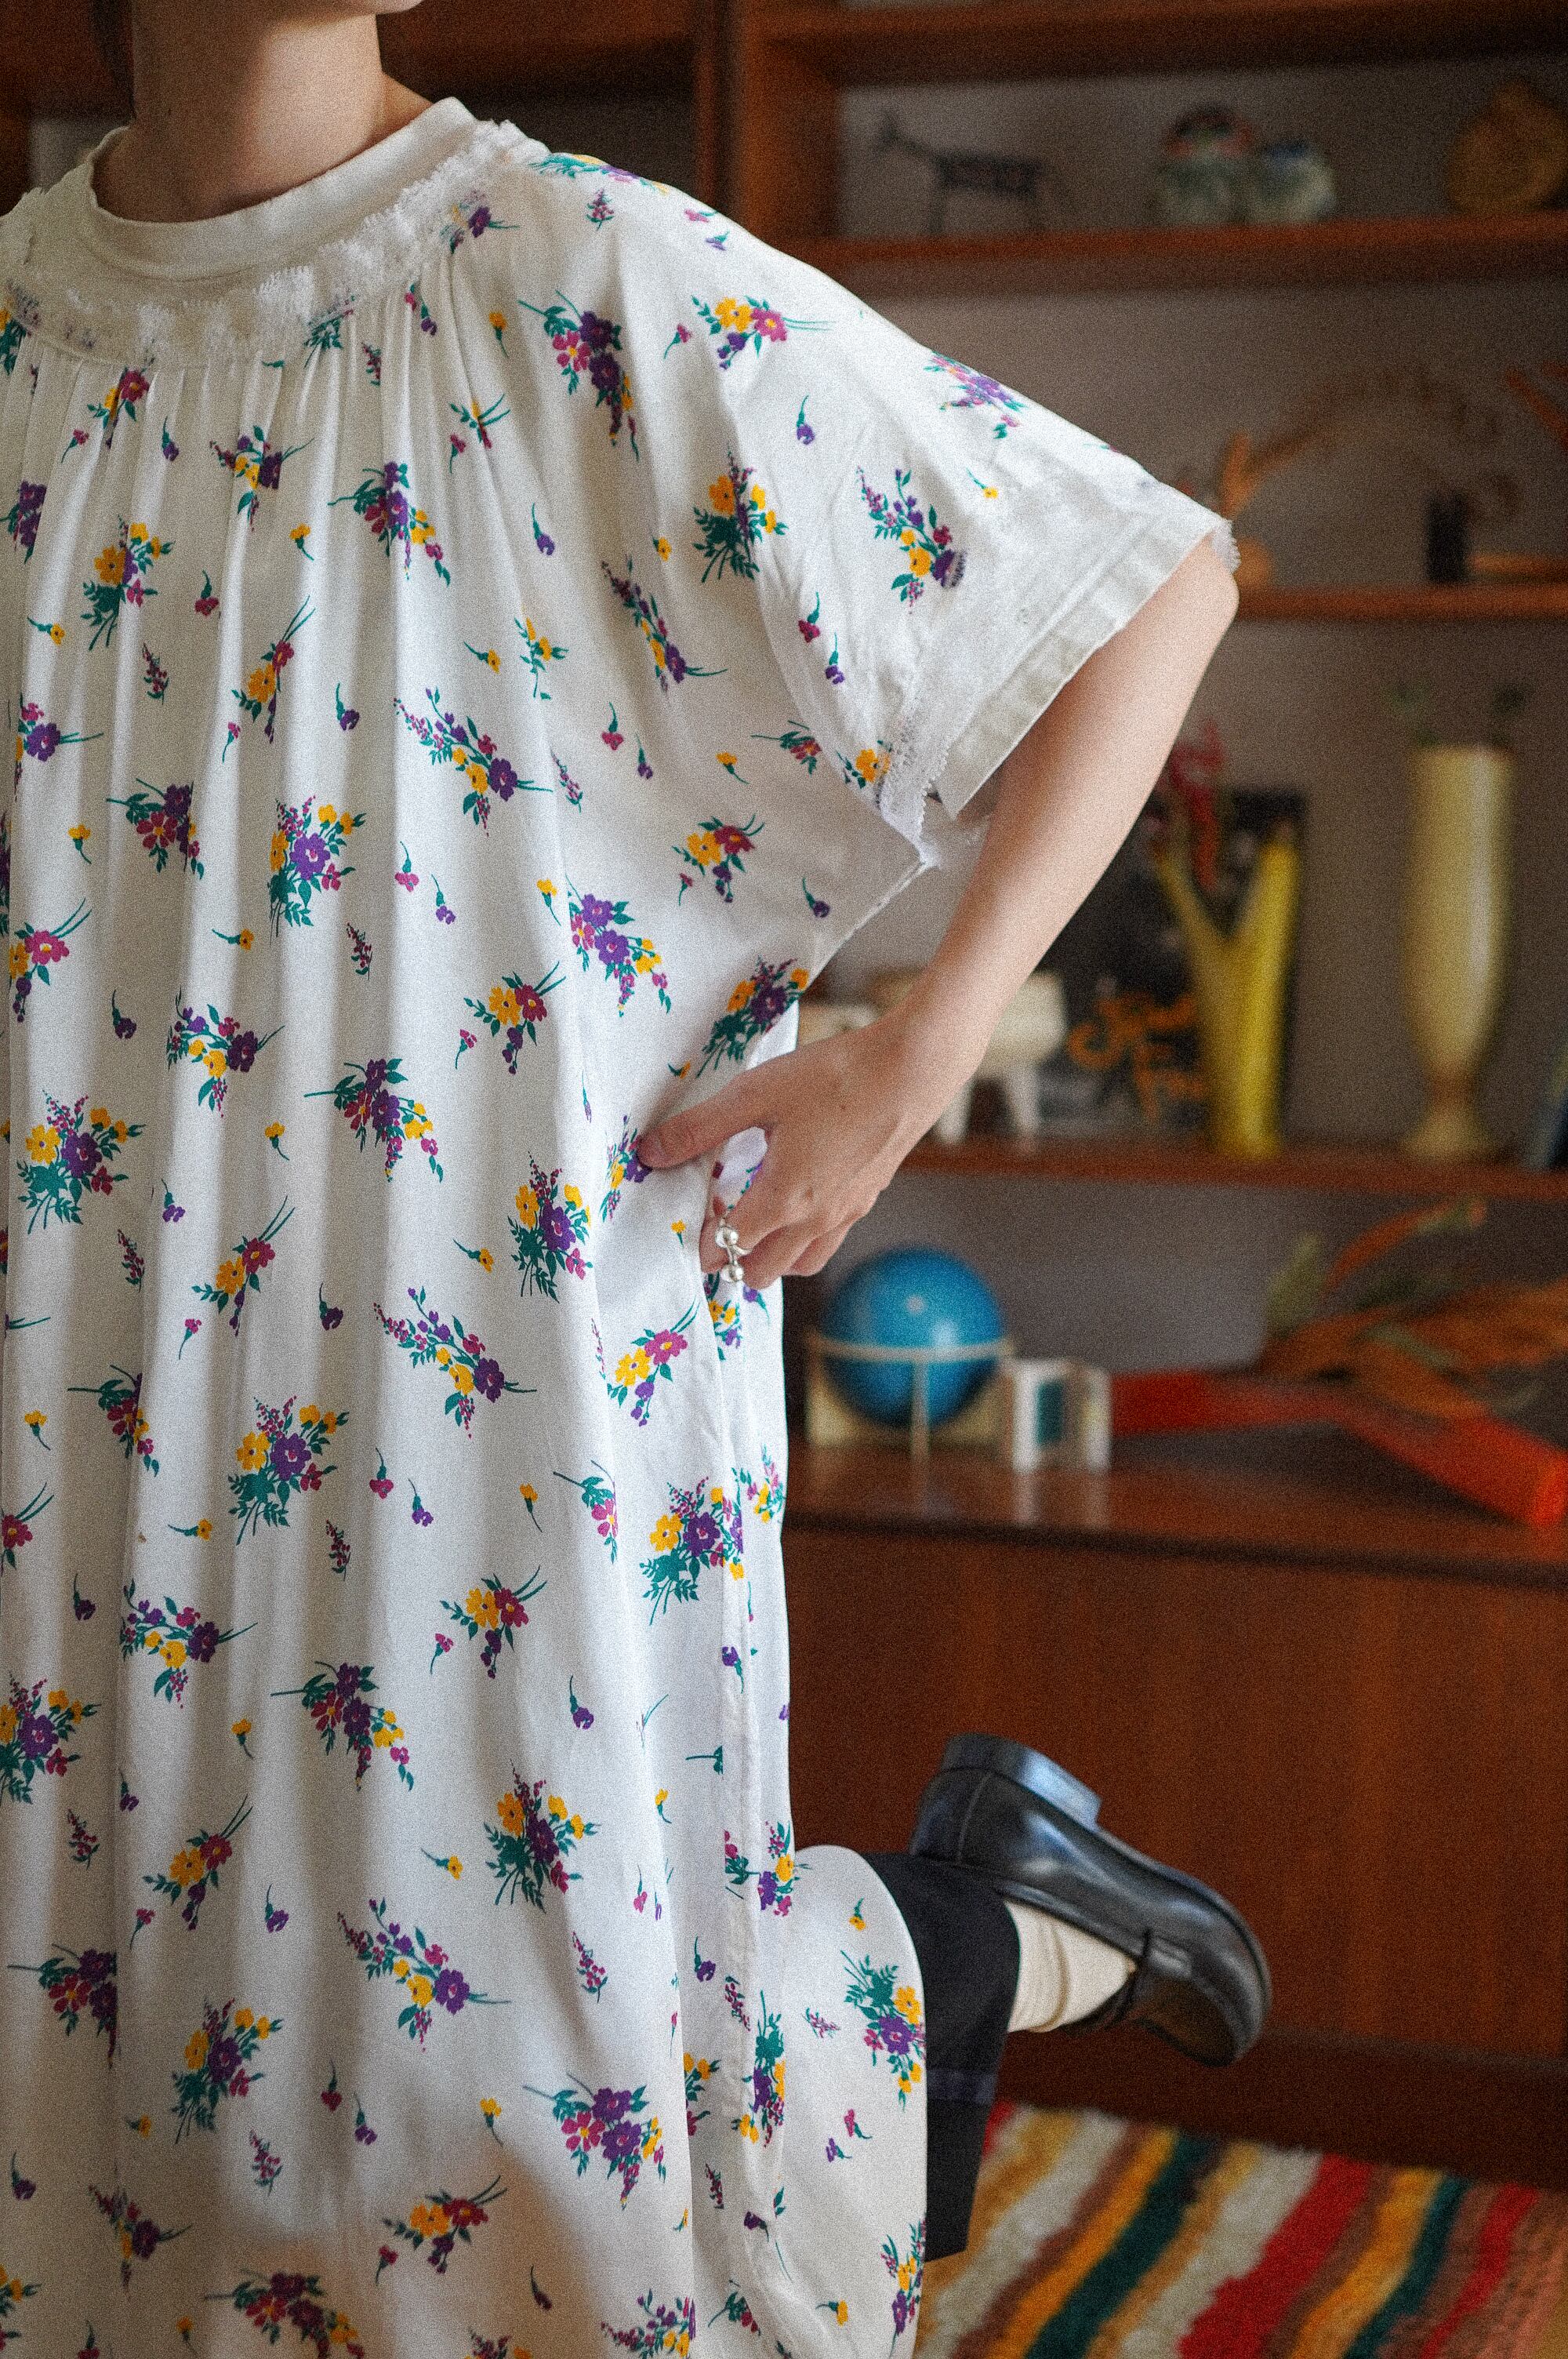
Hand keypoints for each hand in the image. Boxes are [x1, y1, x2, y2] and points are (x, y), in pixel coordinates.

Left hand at [638, 1005, 969, 1286]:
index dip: (699, 1239)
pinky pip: (827, 1242)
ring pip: (798, 1266)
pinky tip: (797, 1199)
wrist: (913, 1070)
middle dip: (731, 1258)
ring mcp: (845, 1215)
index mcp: (782, 1199)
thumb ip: (699, 1128)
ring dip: (770, 1256)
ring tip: (754, 1218)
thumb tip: (650, 1152)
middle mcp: (815, 1220)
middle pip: (761, 1273)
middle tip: (715, 1219)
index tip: (686, 1216)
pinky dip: (802, 1240)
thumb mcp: (755, 1095)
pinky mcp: (866, 1200)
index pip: (726, 1247)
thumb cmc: (834, 1077)